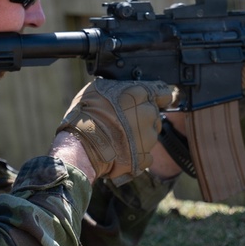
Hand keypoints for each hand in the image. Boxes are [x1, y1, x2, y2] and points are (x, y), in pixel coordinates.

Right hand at [57, 79, 173, 184]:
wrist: (82, 146)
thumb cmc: (87, 116)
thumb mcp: (98, 89)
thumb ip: (117, 88)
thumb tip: (118, 88)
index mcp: (139, 95)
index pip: (162, 93)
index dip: (157, 97)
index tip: (152, 101)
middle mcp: (149, 115)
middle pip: (154, 115)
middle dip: (142, 117)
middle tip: (123, 121)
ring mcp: (148, 138)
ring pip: (150, 135)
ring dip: (139, 135)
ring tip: (118, 137)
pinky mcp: (144, 157)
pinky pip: (145, 155)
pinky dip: (136, 154)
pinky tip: (122, 151)